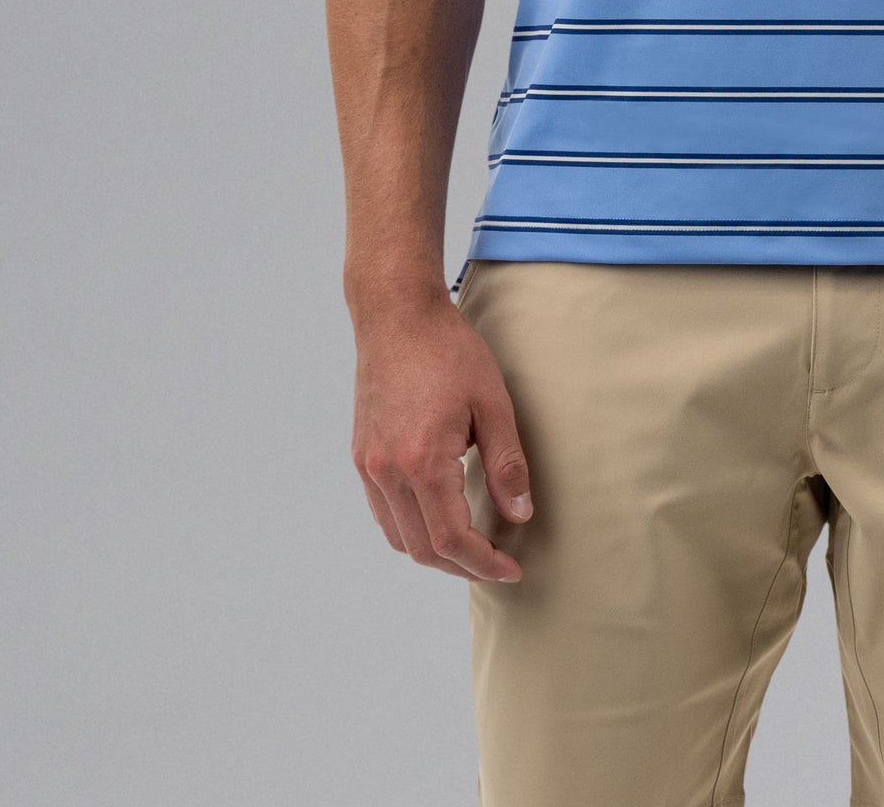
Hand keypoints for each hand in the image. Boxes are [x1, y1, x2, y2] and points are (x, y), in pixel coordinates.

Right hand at [350, 286, 533, 581]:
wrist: (397, 315)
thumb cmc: (448, 350)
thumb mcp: (492, 402)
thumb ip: (506, 464)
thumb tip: (520, 516)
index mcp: (423, 461)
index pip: (453, 539)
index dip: (484, 563)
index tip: (512, 569)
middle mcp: (389, 472)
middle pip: (424, 548)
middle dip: (463, 566)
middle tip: (497, 564)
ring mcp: (370, 465)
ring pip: (400, 537)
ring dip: (436, 552)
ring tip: (473, 547)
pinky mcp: (363, 455)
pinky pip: (384, 513)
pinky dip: (412, 529)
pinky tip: (439, 517)